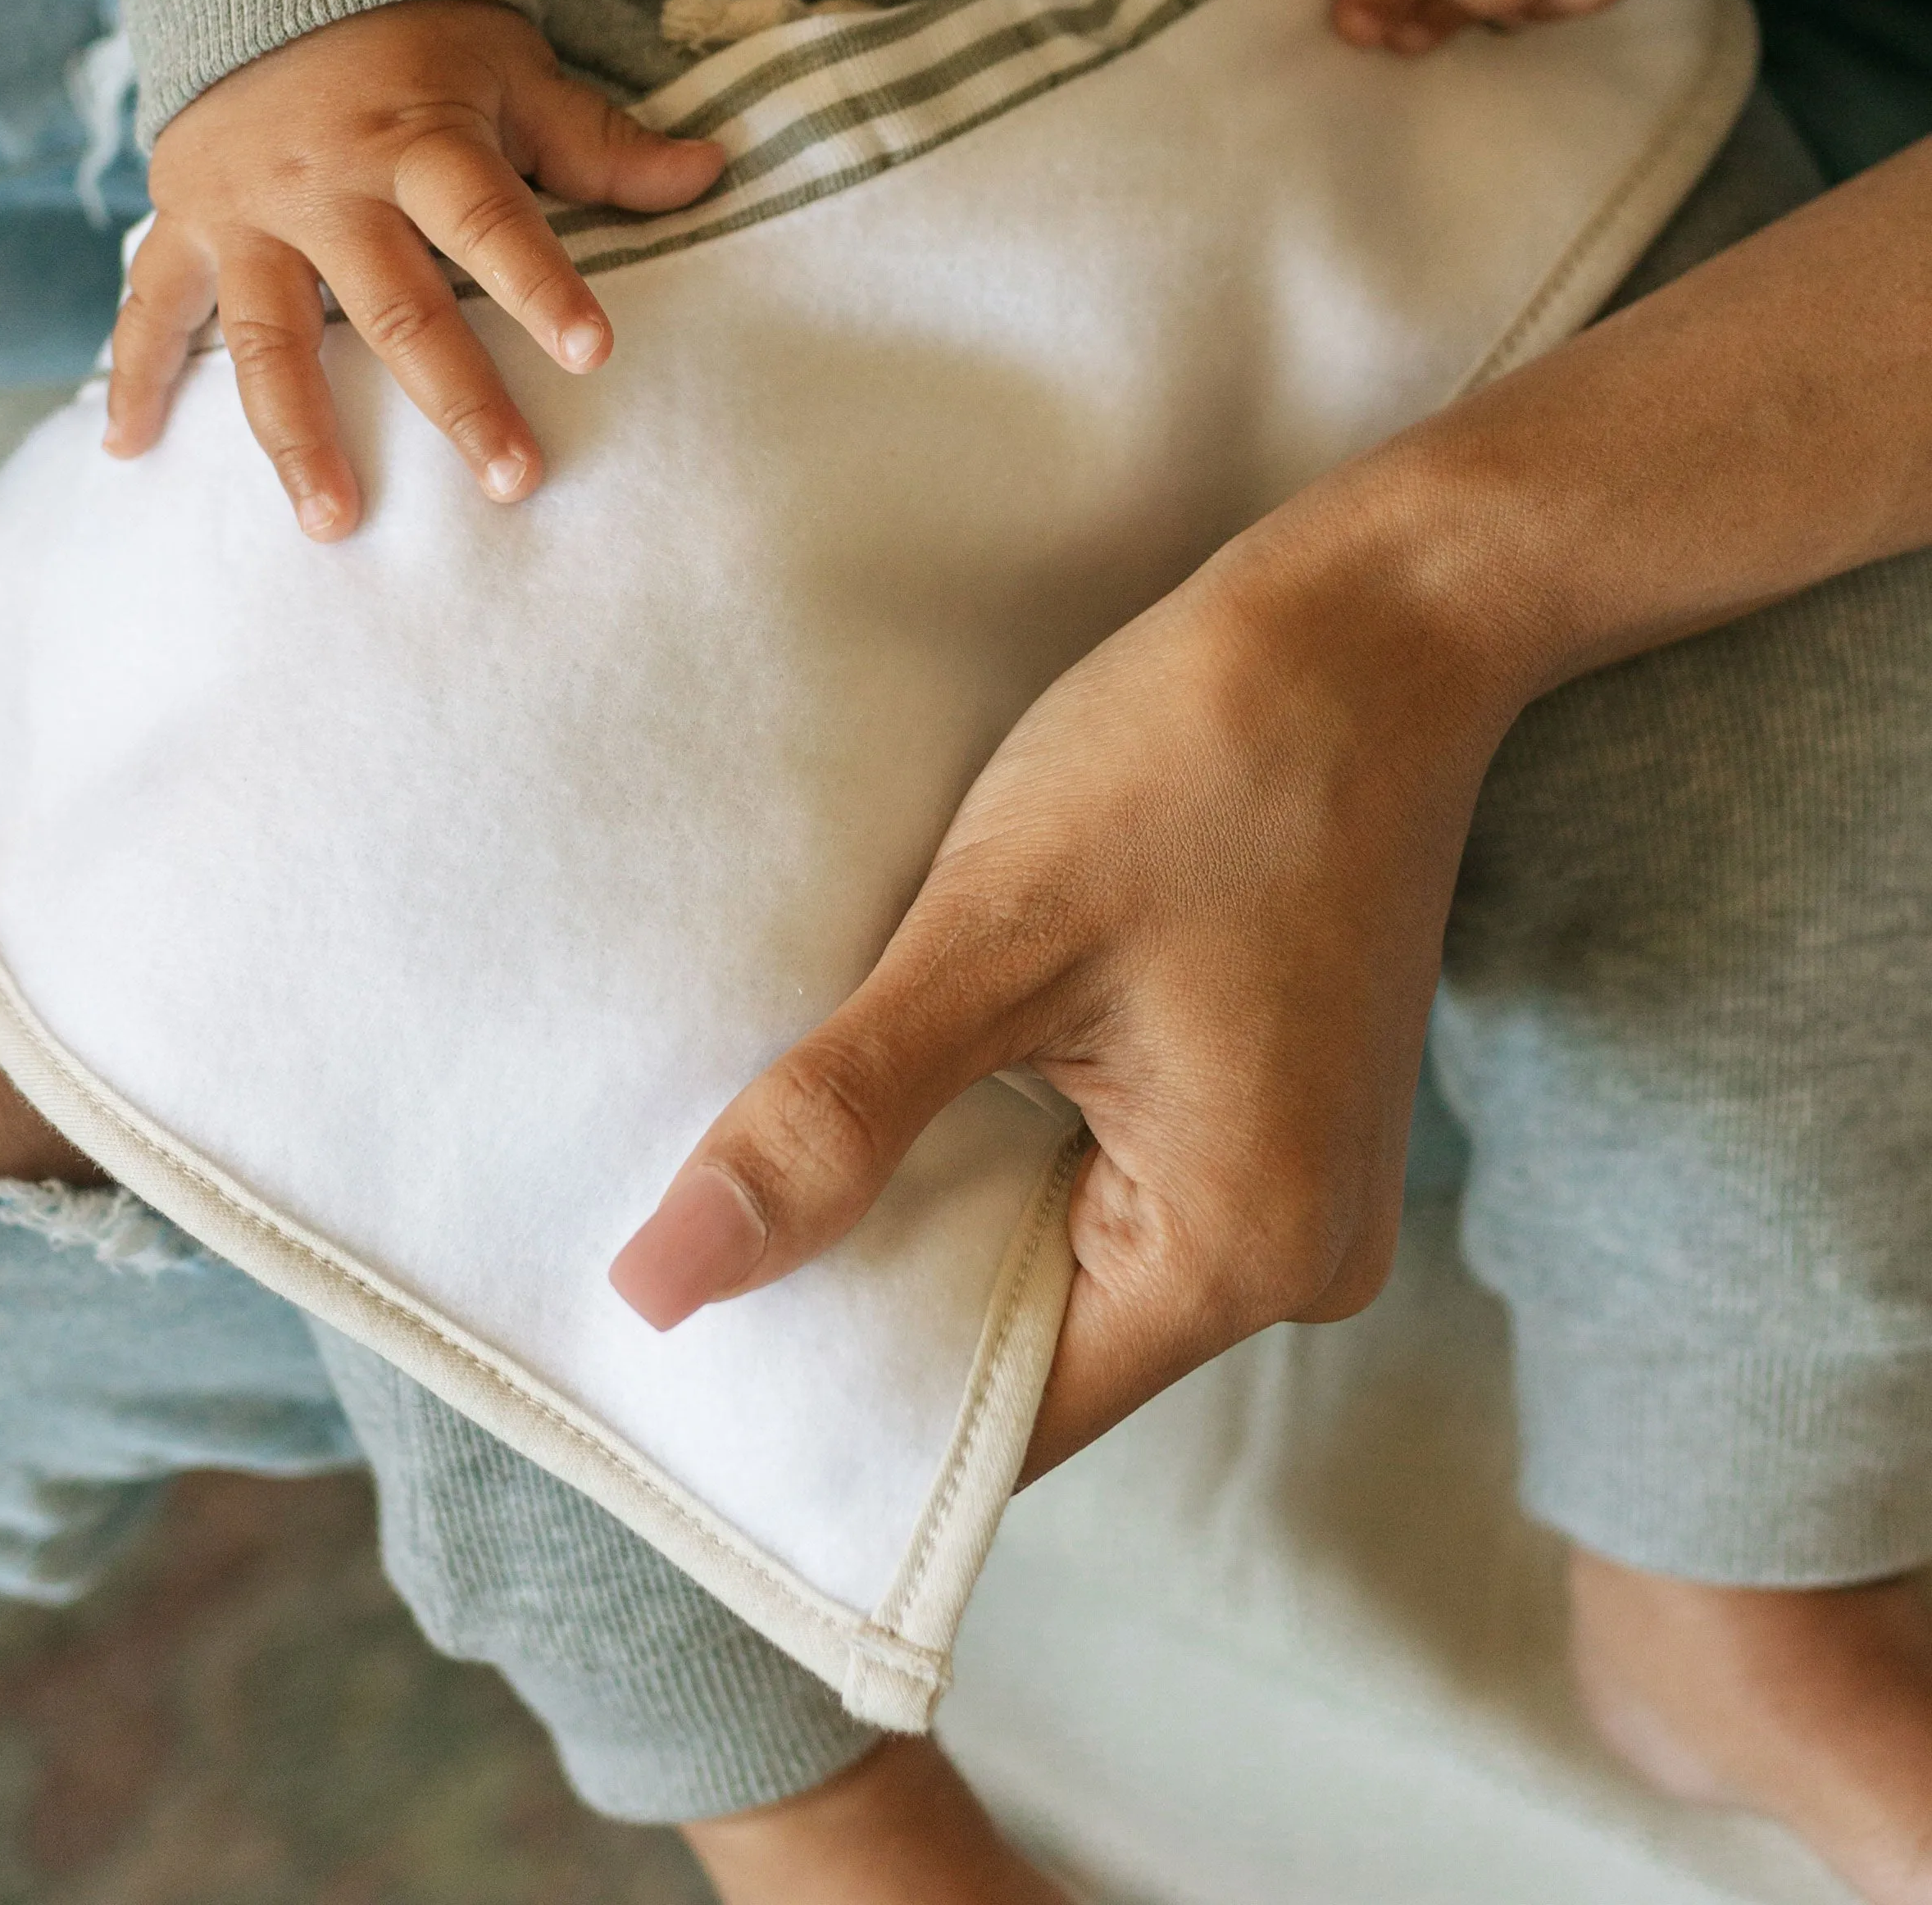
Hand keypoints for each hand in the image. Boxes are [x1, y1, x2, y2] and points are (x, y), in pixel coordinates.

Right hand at [105, 0, 725, 538]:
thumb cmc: (414, 37)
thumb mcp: (510, 70)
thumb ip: (599, 141)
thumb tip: (710, 172)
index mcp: (419, 138)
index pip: (491, 220)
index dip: (544, 285)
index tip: (595, 352)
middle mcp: (327, 184)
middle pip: (396, 308)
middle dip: (456, 401)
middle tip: (512, 482)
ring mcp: (246, 213)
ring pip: (271, 340)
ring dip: (299, 436)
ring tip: (335, 523)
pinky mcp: (183, 224)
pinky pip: (151, 309)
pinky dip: (134, 379)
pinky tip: (127, 456)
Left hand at [609, 495, 1522, 1477]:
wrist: (1374, 623)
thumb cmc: (1198, 758)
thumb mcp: (990, 941)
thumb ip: (832, 1123)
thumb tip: (662, 1285)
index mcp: (1240, 1249)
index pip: (1001, 1414)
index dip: (847, 1386)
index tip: (707, 1339)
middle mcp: (1296, 1256)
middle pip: (1037, 1343)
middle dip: (885, 1283)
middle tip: (722, 1220)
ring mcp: (1300, 1184)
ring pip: (1068, 1255)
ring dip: (947, 1198)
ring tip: (813, 1136)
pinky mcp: (1282, 1113)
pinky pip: (1117, 1182)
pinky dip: (1014, 1141)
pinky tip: (928, 1075)